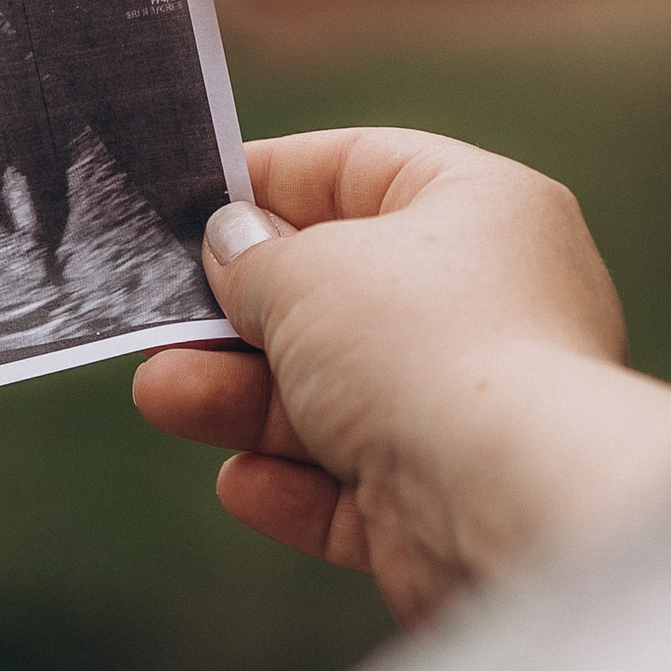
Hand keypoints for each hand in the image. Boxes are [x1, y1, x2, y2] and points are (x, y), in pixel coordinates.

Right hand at [134, 129, 670, 624]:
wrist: (508, 503)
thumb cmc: (419, 349)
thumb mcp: (305, 271)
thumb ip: (253, 256)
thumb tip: (234, 245)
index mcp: (481, 208)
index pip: (363, 167)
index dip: (271, 180)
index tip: (191, 202)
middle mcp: (492, 301)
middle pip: (339, 294)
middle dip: (241, 313)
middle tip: (161, 322)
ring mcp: (476, 406)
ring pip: (337, 393)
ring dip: (244, 400)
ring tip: (162, 397)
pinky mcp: (455, 500)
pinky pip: (360, 482)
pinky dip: (296, 482)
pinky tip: (242, 483)